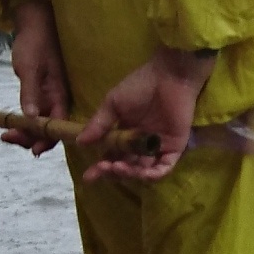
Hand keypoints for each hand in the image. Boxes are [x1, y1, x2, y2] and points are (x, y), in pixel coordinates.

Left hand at [6, 0, 69, 153]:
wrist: (35, 24)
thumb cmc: (34, 43)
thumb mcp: (29, 68)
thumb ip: (30, 93)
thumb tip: (30, 119)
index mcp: (60, 95)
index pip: (57, 126)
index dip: (46, 140)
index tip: (30, 148)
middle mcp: (57, 100)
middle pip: (49, 130)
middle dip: (31, 139)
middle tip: (7, 138)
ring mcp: (49, 98)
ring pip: (41, 124)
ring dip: (25, 133)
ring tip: (6, 135)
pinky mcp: (40, 94)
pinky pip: (35, 115)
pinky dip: (24, 123)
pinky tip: (12, 125)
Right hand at [76, 47, 212, 182]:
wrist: (168, 76)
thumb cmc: (140, 85)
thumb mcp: (113, 104)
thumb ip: (99, 124)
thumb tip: (79, 142)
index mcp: (126, 134)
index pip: (112, 156)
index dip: (100, 168)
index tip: (87, 176)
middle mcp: (141, 144)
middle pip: (126, 166)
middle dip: (112, 172)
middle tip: (102, 168)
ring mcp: (157, 147)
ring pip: (143, 171)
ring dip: (129, 173)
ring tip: (117, 166)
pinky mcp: (174, 148)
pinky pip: (163, 169)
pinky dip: (152, 175)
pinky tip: (140, 172)